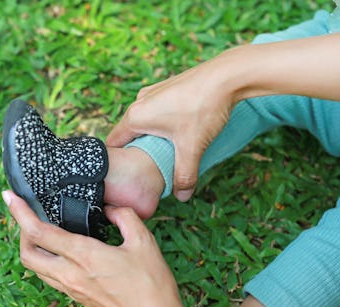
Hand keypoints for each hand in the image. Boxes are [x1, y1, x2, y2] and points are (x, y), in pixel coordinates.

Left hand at [2, 190, 186, 306]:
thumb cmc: (153, 285)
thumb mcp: (144, 242)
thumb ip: (124, 217)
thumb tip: (109, 208)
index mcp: (84, 256)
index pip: (39, 232)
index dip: (20, 212)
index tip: (10, 197)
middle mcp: (70, 275)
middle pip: (26, 254)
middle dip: (20, 231)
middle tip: (28, 214)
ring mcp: (71, 289)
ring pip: (35, 268)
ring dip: (31, 248)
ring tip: (41, 230)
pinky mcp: (77, 298)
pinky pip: (49, 277)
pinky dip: (45, 261)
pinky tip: (59, 251)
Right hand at [106, 58, 234, 201]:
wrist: (228, 75)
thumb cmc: (203, 108)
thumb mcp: (192, 147)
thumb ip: (184, 175)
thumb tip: (182, 197)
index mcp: (135, 117)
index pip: (114, 144)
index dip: (120, 162)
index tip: (128, 174)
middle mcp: (139, 102)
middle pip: (128, 134)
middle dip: (138, 151)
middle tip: (151, 167)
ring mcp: (152, 92)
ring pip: (143, 122)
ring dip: (151, 136)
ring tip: (167, 150)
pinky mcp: (166, 88)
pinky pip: (155, 111)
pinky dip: (162, 123)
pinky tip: (180, 130)